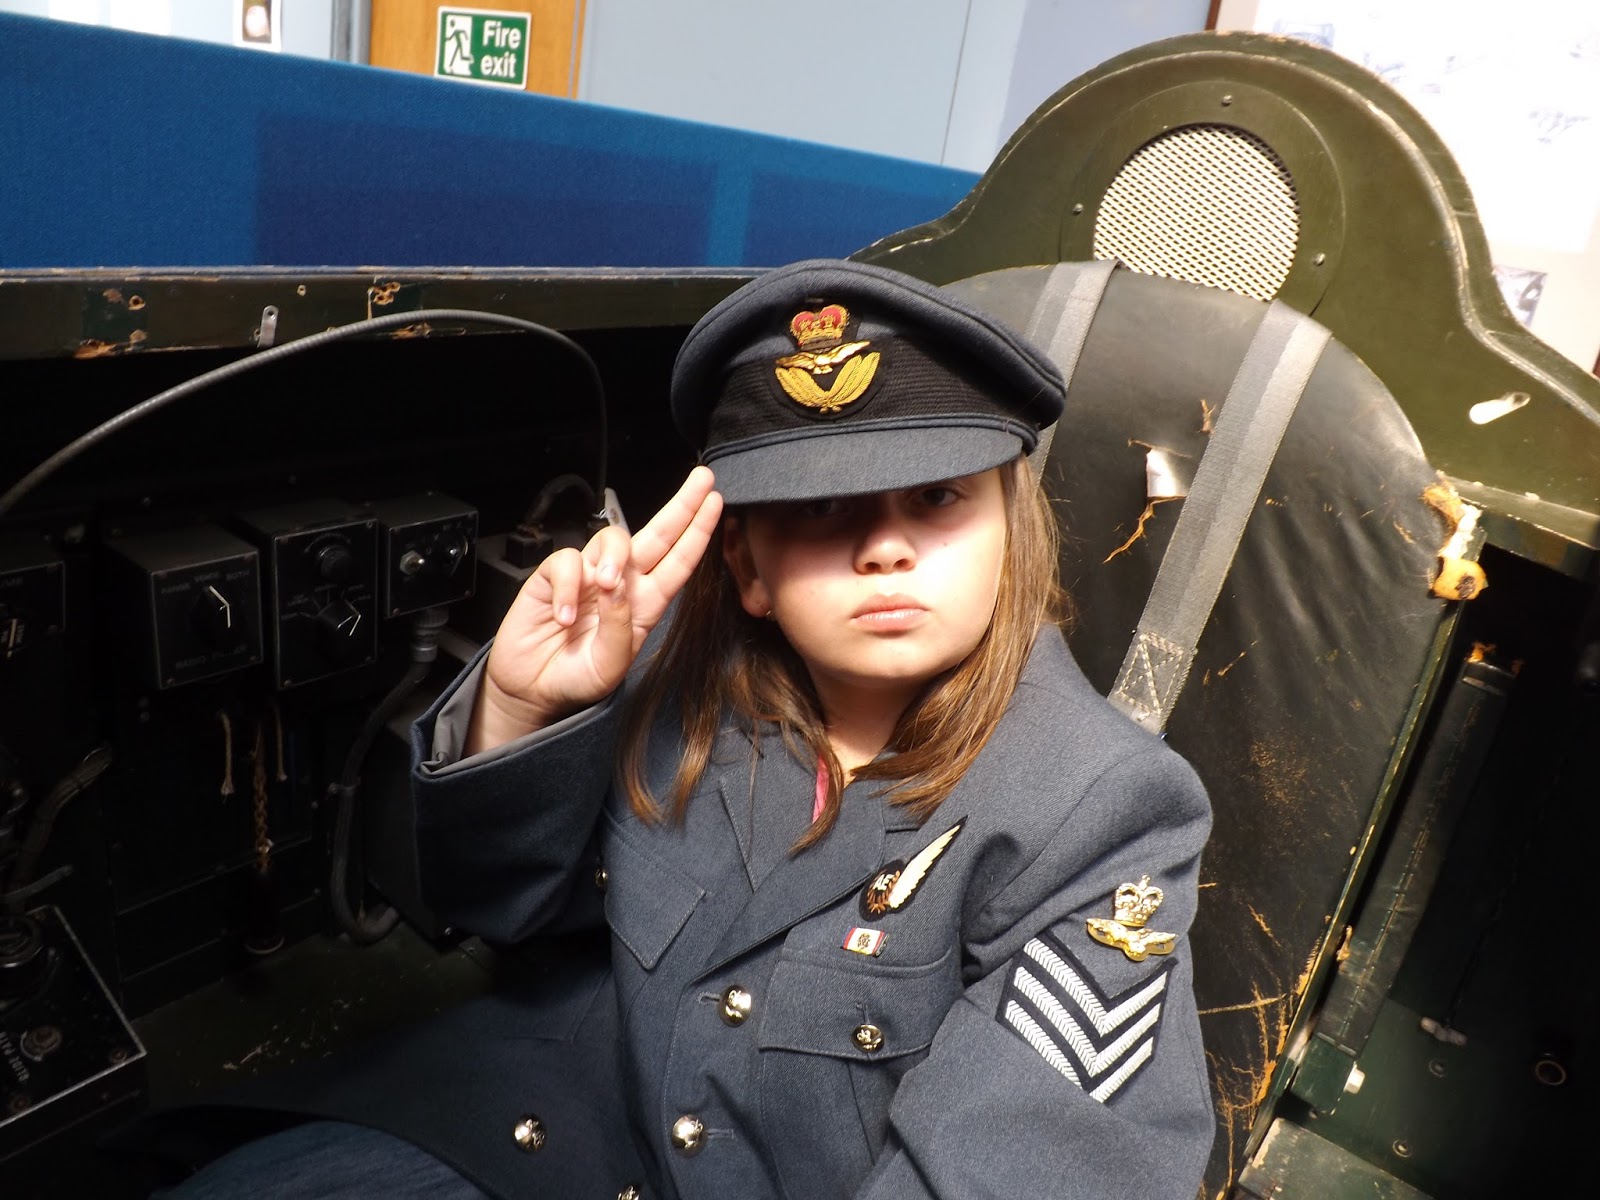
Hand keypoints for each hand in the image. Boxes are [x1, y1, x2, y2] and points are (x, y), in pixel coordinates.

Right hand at [466, 467, 722, 753]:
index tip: (715, 503)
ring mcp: (589, 577)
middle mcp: (622, 584)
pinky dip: (566, 587)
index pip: (678, 563)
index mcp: (645, 605)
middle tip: (701, 480)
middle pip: (656, 536)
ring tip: (605, 587)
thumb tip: (617, 586)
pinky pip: (566, 563)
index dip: (697, 533)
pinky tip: (564, 615)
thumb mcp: (609, 666)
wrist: (533, 689)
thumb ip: (620, 629)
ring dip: (613, 557)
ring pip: (611, 539)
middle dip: (681, 506)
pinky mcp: (554, 578)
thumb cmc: (577, 677)